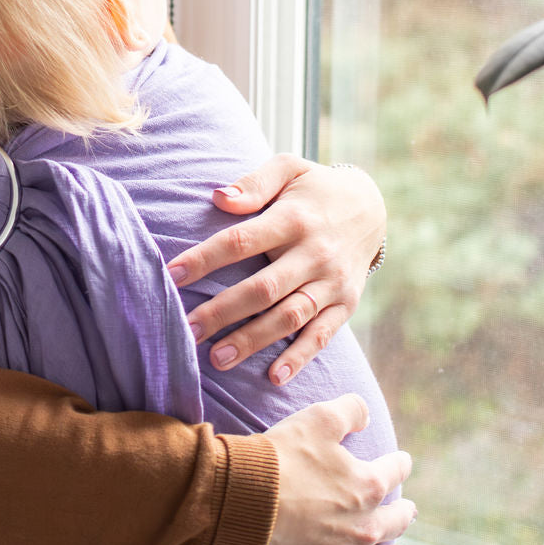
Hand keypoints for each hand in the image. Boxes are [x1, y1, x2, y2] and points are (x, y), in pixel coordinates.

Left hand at [166, 155, 385, 383]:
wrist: (372, 208)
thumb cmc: (315, 188)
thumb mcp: (289, 169)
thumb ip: (255, 183)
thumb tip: (219, 198)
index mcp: (293, 218)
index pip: (241, 240)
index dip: (205, 258)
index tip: (171, 275)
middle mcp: (314, 253)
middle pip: (263, 288)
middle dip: (223, 312)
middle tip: (187, 331)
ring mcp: (332, 282)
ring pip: (290, 317)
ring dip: (253, 340)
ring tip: (217, 358)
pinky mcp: (345, 304)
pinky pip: (322, 334)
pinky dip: (300, 357)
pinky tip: (274, 376)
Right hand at [261, 395, 415, 544]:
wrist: (248, 501)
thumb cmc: (283, 457)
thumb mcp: (319, 418)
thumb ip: (350, 410)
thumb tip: (366, 415)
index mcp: (367, 485)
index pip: (394, 471)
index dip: (400, 463)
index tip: (403, 461)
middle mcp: (364, 523)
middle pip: (395, 519)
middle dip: (404, 511)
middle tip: (410, 508)